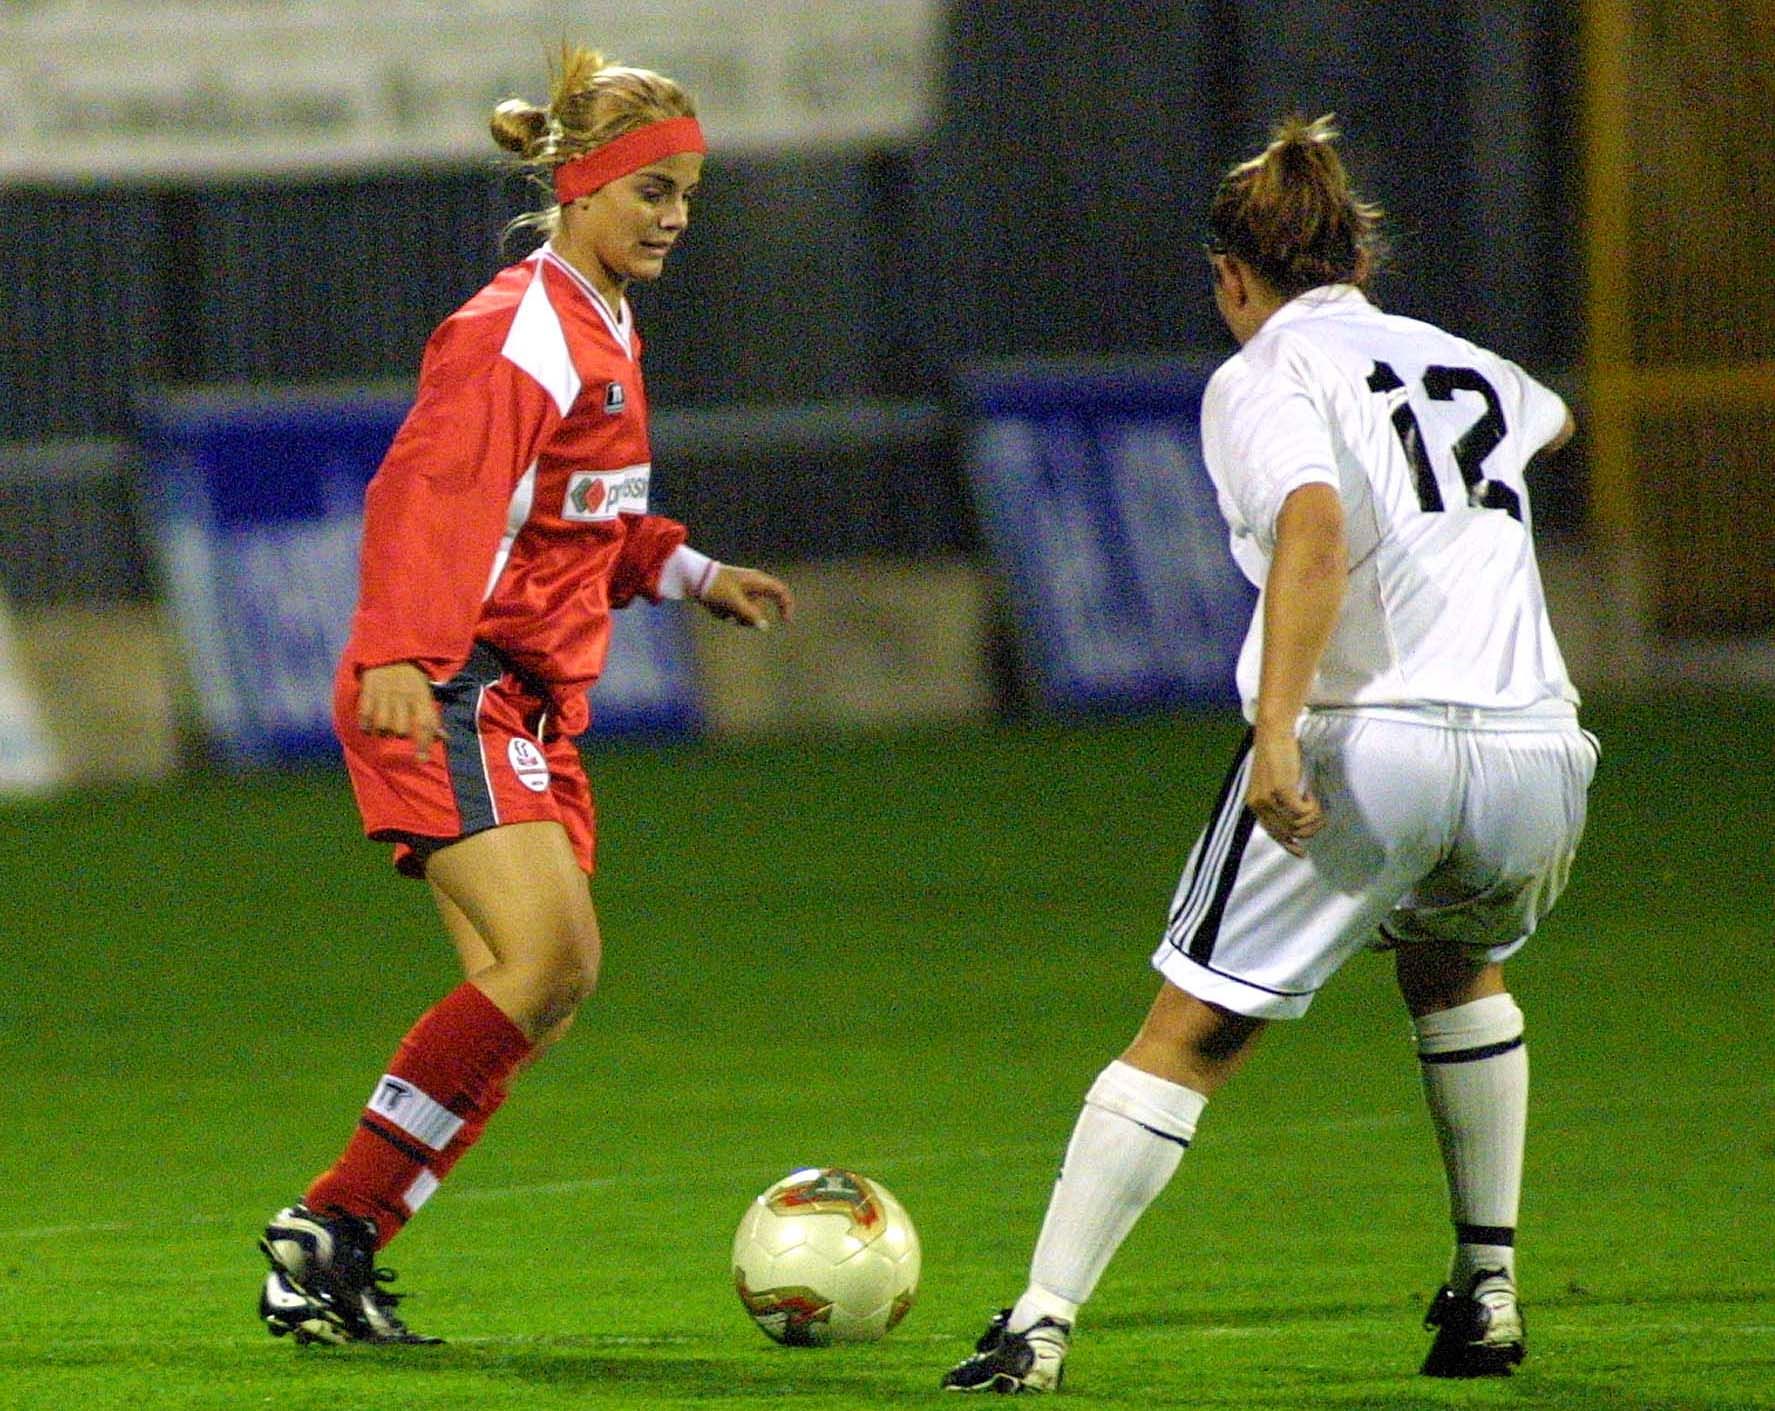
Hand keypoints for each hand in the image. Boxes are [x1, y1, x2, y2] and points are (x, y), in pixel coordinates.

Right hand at [357, 661, 441, 761]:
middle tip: (397, 729)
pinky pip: (365, 715)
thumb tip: (445, 738)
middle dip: (398, 734)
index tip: (422, 760)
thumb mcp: (426, 693)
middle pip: (400, 729)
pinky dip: (365, 724)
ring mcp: (385, 692)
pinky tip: (368, 725)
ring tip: (382, 727)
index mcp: (421, 696)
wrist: (391, 652)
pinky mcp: (368, 689)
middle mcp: (403, 695)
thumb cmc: (411, 678)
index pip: (425, 724)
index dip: (424, 744)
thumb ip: (432, 716)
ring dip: (381, 731)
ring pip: (382, 725)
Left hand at [700, 565, 793, 629]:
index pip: (781, 592)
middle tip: (734, 618)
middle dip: (747, 618)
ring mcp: (741, 591)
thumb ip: (750, 615)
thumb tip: (764, 626)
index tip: (785, 621)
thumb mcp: (734, 602)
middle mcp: (751, 586)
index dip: (787, 606)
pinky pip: (734, 611)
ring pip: (745, 613)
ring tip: (720, 610)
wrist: (693, 576)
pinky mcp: (731, 597)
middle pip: (759, 609)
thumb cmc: (716, 586)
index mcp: (757, 581)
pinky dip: (726, 614)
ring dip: (734, 617)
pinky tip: (715, 608)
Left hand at [1245, 727, 1323, 857]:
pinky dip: (1313, 807)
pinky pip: (1303, 812)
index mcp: (1254, 804)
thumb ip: (1279, 801)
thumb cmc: (1277, 754)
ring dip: (1313, 818)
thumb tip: (1296, 821)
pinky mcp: (1282, 791)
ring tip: (1318, 805)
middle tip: (1321, 821)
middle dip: (1307, 831)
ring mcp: (1269, 798)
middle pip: (1287, 832)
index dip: (1288, 844)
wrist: (1273, 732)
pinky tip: (1313, 795)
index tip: (1302, 852)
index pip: (1272, 833)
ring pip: (1297, 824)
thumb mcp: (1274, 782)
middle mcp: (1258, 804)